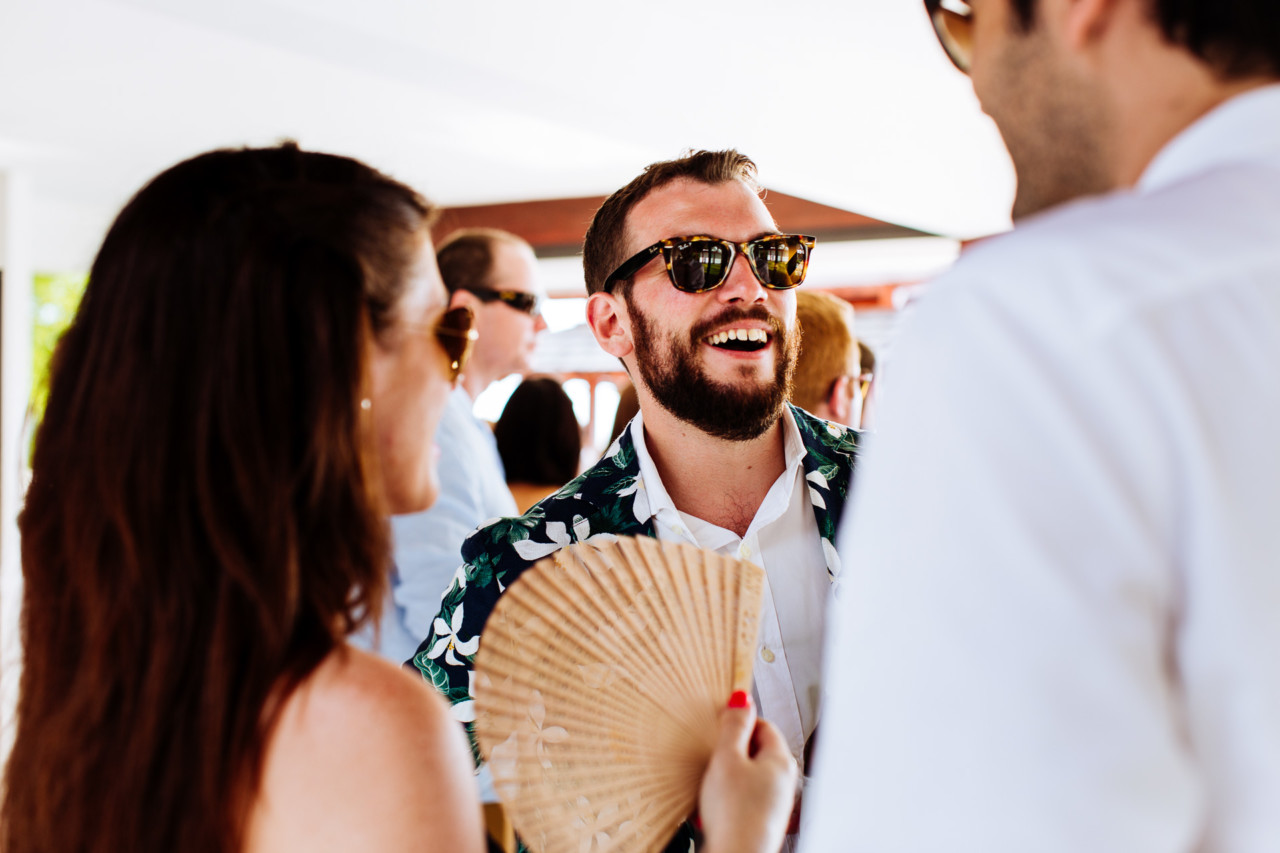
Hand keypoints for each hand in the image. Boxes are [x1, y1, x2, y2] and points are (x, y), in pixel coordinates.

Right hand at [697, 691, 797, 852]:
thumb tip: (742, 699)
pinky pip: (740, 798)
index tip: (720, 724)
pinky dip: (724, 798)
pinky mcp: (758, 819)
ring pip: (745, 775)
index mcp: (781, 761)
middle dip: (729, 752)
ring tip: (710, 786)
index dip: (739, 722)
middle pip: (754, 750)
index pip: (763, 724)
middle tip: (713, 758)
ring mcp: (771, 802)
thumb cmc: (736, 815)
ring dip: (724, 777)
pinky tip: (712, 806)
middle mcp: (782, 781)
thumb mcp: (727, 759)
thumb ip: (733, 727)